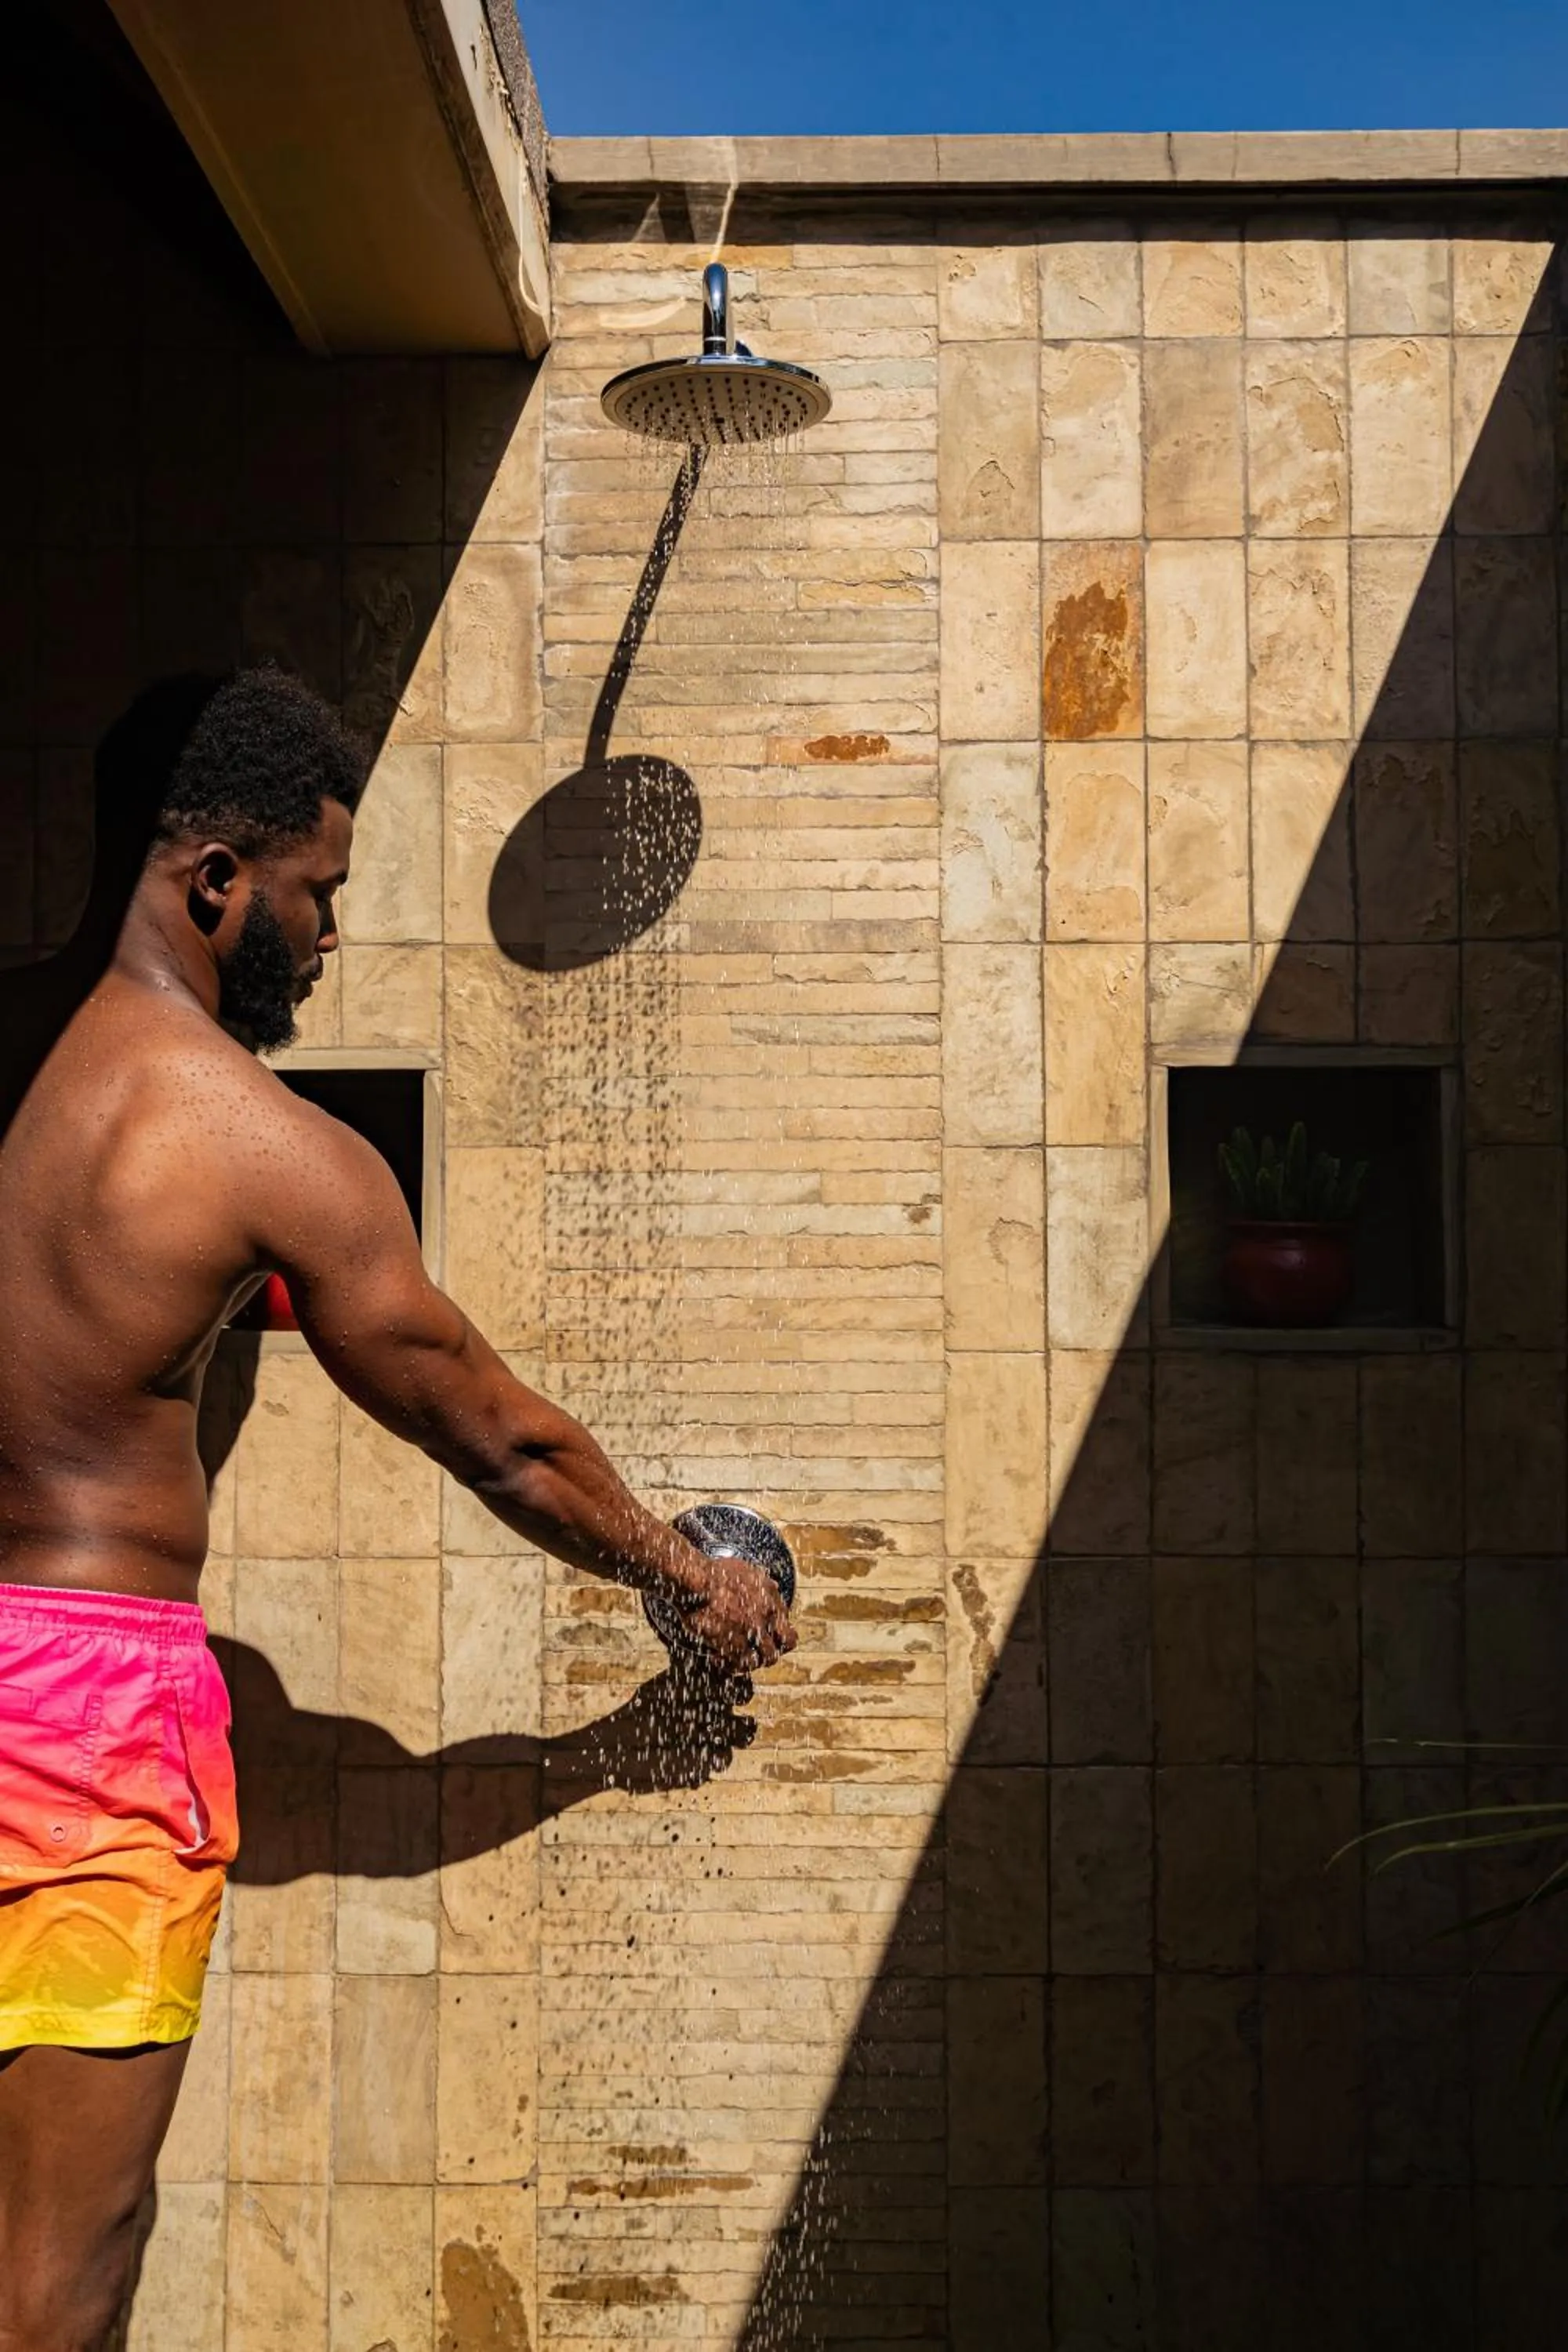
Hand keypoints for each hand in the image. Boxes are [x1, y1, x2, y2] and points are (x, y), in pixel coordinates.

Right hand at [667, 1551, 796, 1678]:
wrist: (698, 1582)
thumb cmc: (714, 1571)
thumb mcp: (746, 1569)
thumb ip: (760, 1581)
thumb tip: (769, 1586)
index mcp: (771, 1595)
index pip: (786, 1620)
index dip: (778, 1629)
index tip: (767, 1633)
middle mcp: (767, 1615)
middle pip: (787, 1642)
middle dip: (776, 1647)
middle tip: (761, 1650)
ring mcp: (753, 1631)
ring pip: (769, 1657)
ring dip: (756, 1659)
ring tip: (740, 1658)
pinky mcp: (735, 1645)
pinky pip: (744, 1665)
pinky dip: (733, 1665)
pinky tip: (719, 1658)